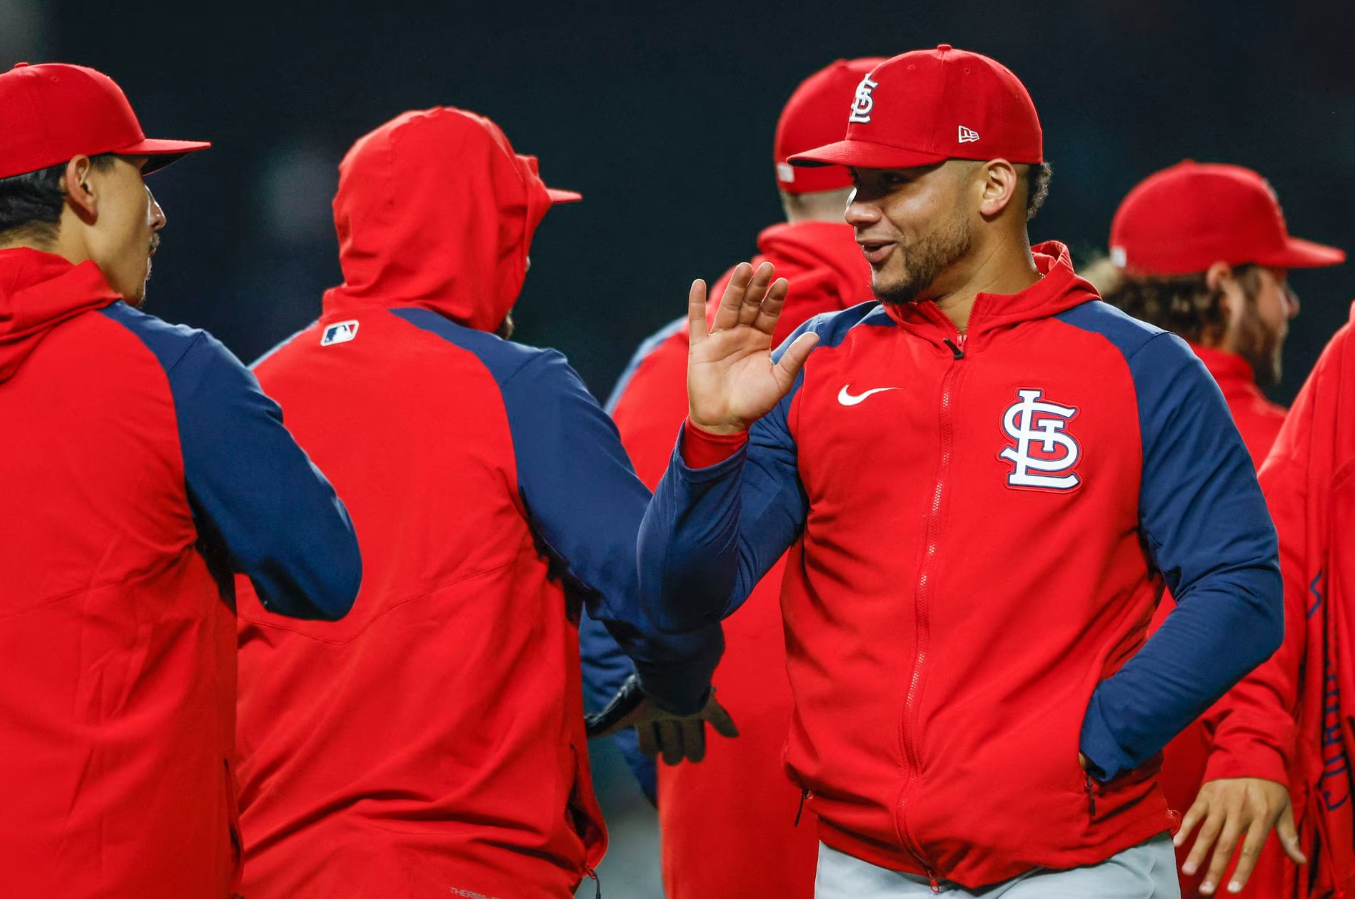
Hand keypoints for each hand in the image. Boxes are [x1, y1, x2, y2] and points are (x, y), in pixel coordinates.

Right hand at [585, 674, 738, 764]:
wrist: (670, 670)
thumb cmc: (645, 692)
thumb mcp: (621, 712)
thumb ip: (601, 726)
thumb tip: (582, 734)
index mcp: (648, 715)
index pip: (648, 743)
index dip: (651, 748)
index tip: (653, 748)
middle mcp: (668, 712)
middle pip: (672, 741)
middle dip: (672, 748)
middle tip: (673, 753)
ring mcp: (688, 707)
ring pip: (694, 733)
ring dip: (695, 743)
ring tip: (695, 755)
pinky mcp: (706, 701)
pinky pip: (718, 715)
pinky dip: (726, 724)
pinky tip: (733, 734)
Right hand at [687, 261, 818, 434]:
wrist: (724, 422)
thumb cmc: (754, 403)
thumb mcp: (779, 380)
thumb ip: (794, 357)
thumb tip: (814, 336)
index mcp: (760, 340)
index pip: (769, 313)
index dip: (775, 298)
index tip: (783, 282)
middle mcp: (741, 335)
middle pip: (750, 305)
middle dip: (757, 286)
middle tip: (765, 266)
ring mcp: (720, 339)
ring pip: (728, 308)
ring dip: (735, 288)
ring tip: (743, 268)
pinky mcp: (700, 348)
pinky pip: (697, 323)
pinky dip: (696, 304)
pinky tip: (698, 284)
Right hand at [1175, 777, 1306, 894]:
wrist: (1250, 752)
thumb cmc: (1269, 786)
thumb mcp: (1284, 808)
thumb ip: (1288, 836)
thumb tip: (1300, 861)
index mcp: (1260, 816)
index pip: (1250, 850)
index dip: (1241, 871)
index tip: (1233, 890)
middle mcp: (1239, 811)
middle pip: (1225, 845)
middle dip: (1214, 869)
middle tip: (1206, 890)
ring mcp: (1220, 802)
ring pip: (1206, 832)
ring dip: (1196, 853)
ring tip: (1188, 871)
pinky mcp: (1206, 794)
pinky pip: (1194, 813)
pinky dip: (1185, 827)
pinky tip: (1177, 842)